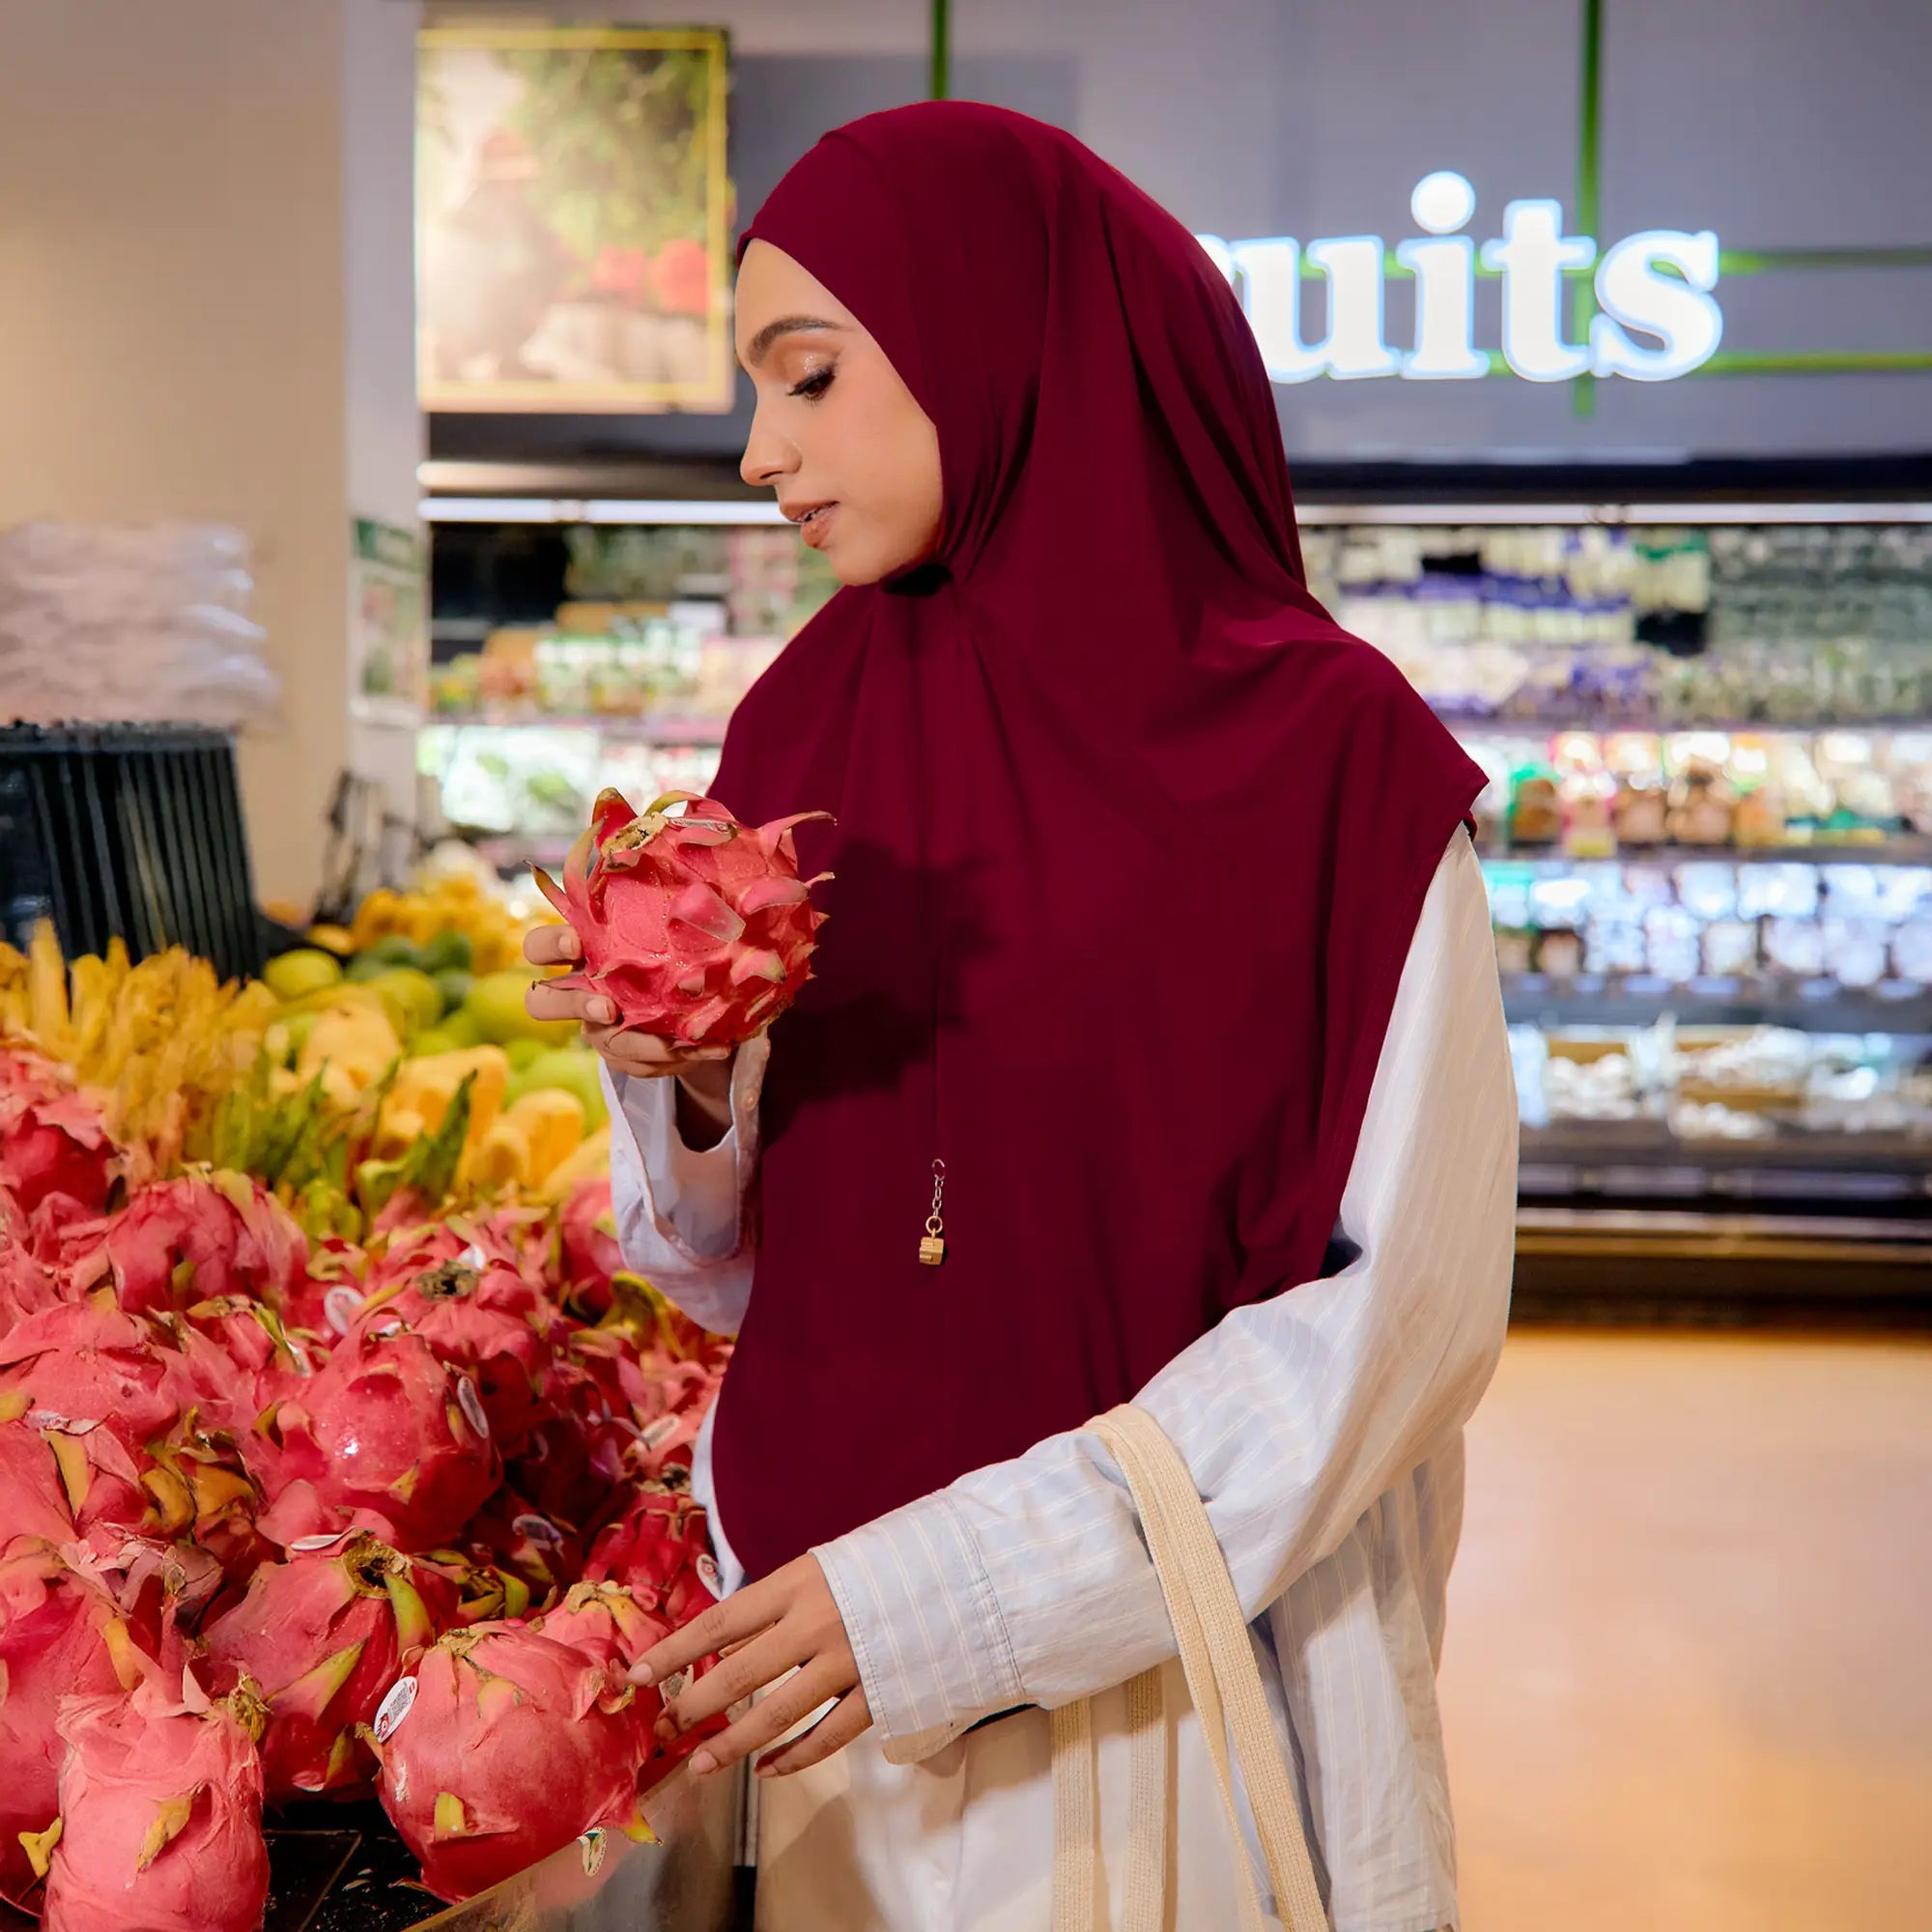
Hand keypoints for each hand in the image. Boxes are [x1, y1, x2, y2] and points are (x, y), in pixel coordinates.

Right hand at [523, 924, 733, 1119]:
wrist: (680, 984)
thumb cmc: (659, 938)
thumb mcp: (654, 920)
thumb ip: (659, 905)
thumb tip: (699, 885)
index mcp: (577, 949)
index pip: (538, 946)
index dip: (549, 946)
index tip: (576, 944)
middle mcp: (576, 989)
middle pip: (541, 1003)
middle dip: (573, 1006)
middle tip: (608, 1009)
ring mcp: (593, 1025)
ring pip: (599, 1042)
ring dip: (636, 1045)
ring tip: (674, 1044)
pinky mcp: (619, 1053)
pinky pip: (635, 1064)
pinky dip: (674, 1058)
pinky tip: (708, 1049)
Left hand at [630, 1554, 870, 1779]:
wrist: (958, 1567)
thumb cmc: (879, 1566)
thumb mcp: (821, 1567)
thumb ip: (778, 1604)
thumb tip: (721, 1644)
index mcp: (796, 1582)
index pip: (718, 1623)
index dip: (672, 1652)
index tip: (634, 1675)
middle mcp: (816, 1622)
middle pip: (738, 1674)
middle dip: (693, 1707)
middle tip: (665, 1730)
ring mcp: (849, 1660)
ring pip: (778, 1714)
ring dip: (735, 1744)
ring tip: (702, 1764)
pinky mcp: (879, 1692)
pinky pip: (828, 1735)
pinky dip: (795, 1758)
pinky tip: (769, 1770)